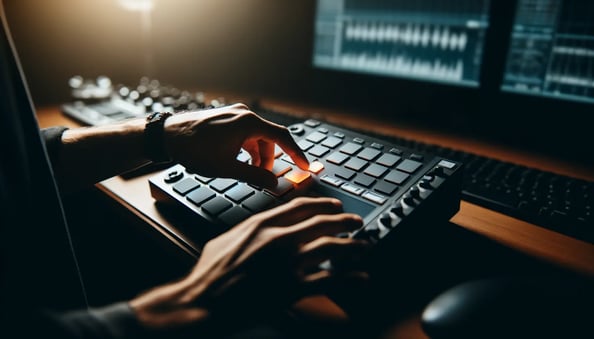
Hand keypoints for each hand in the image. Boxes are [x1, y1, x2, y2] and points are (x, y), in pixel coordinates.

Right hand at [130, 197, 368, 332]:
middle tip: (355, 221)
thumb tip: (261, 224)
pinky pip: (330, 280)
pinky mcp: (293, 288)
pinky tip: (361, 277)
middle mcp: (279, 239)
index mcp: (262, 224)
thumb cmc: (210, 273)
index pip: (301, 206)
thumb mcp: (227, 239)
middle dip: (344, 220)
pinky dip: (350, 278)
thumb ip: (249, 228)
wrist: (203, 302)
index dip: (322, 203)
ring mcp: (288, 263)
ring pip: (331, 248)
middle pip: (321, 223)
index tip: (334, 204)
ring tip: (363, 245)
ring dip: (352, 246)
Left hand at [164, 103, 308, 187]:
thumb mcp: (226, 168)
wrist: (167, 136)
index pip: (282, 137)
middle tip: (262, 178)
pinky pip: (246, 134)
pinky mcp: (227, 118)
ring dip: (256, 156)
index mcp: (248, 123)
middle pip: (269, 139)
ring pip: (257, 138)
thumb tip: (273, 184)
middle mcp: (244, 114)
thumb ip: (254, 176)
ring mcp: (235, 114)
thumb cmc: (193, 149)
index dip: (296, 153)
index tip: (305, 166)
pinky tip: (236, 160)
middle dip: (268, 160)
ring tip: (244, 170)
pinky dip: (246, 149)